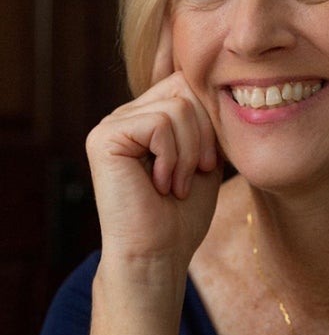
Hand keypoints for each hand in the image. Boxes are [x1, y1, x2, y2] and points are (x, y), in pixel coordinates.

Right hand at [86, 72, 221, 272]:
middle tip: (196, 172)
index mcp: (148, 116)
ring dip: (189, 153)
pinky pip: (159, 123)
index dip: (210, 118)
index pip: (190, 83)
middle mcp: (126, 114)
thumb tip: (218, 79)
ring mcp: (112, 124)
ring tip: (176, 184)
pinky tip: (160, 184)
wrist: (159, 255)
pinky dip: (171, 157)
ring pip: (177, 108)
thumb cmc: (183, 213)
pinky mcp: (104, 137)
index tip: (208, 162)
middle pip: (185, 87)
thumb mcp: (204, 154)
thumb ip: (205, 117)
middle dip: (204, 134)